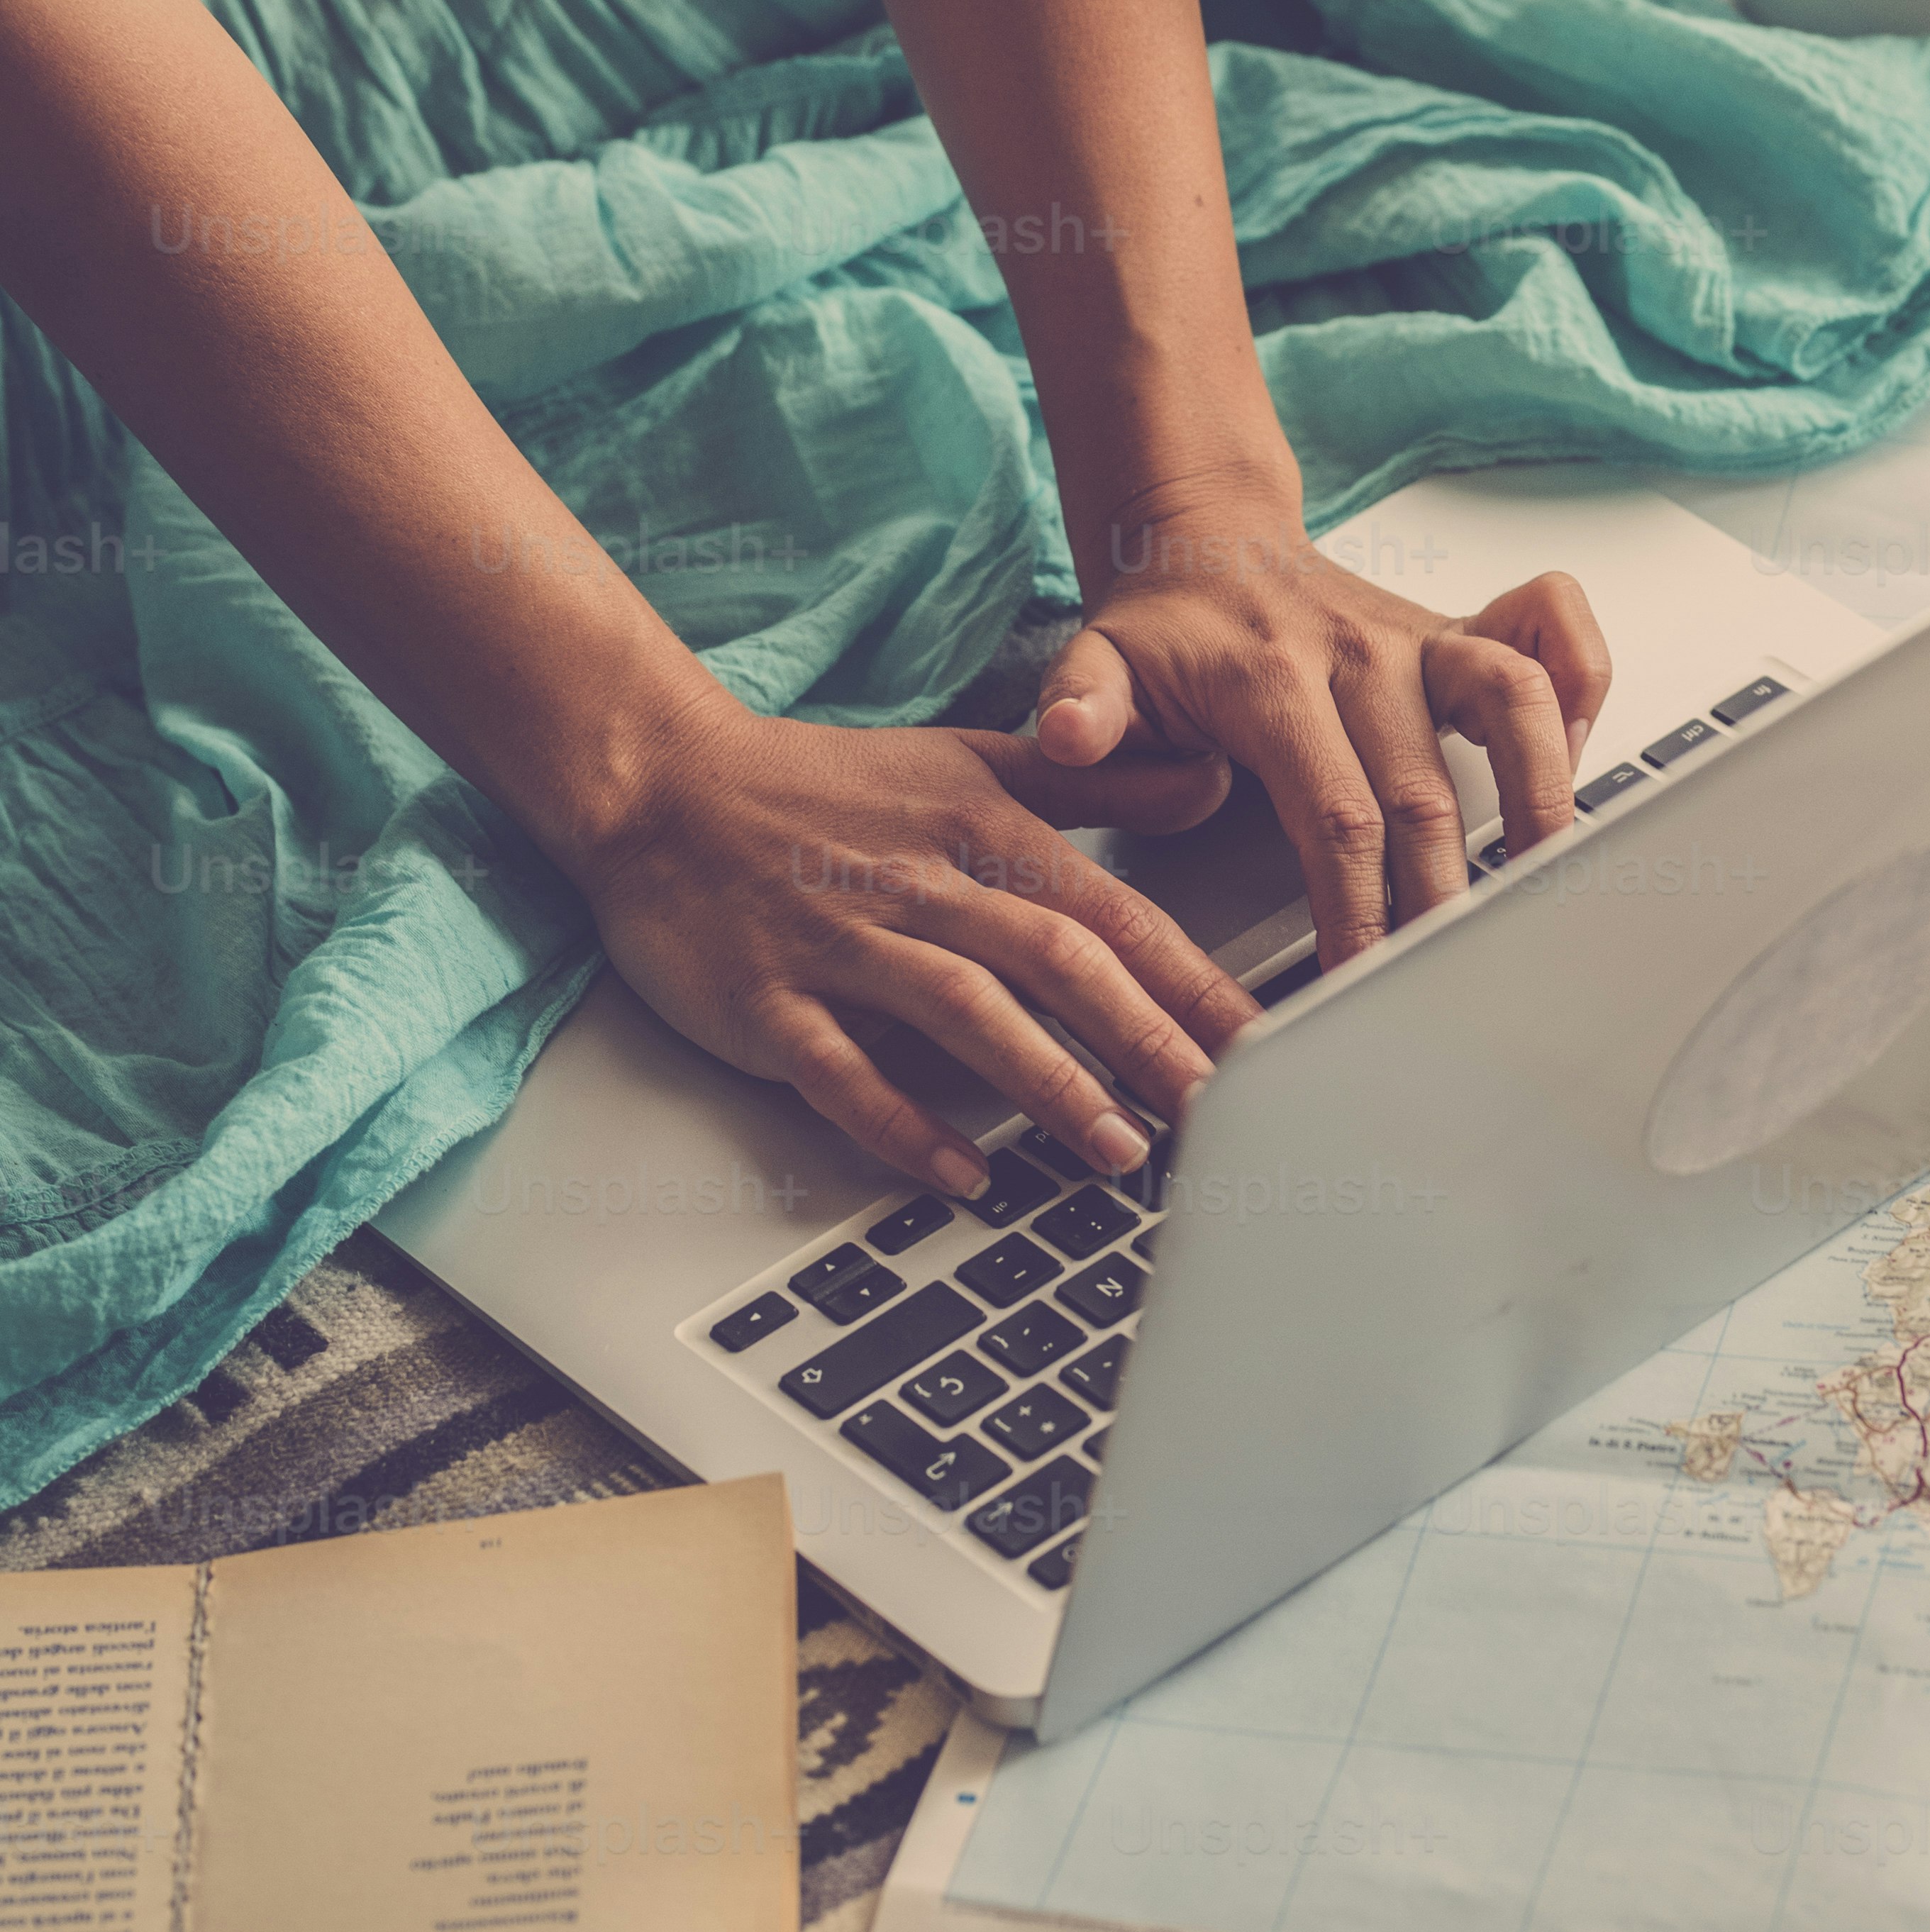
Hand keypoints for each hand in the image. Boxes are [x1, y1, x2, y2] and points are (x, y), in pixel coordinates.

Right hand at [571, 691, 1258, 1196]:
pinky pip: (843, 1072)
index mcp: (981, 828)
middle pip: (1054, 960)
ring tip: (1119, 1149)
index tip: (1263, 1041)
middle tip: (1221, 1108)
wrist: (664, 784)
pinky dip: (903, 1123)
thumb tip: (1213, 780)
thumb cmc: (827, 787)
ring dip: (1046, 1082)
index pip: (1110, 910)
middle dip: (1144, 1038)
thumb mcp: (972, 760)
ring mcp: (842, 943)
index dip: (1191, 978)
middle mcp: (922, 884)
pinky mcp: (768, 1000)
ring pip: (963, 1013)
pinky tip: (963, 1171)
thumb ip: (1096, 781)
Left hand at [1033, 469, 1613, 965]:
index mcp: (1273, 674)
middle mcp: (1363, 651)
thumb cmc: (1163, 630)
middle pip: (1425, 791)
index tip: (1359, 982)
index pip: (1336, 812)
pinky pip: (1552, 630)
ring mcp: (1422, 636)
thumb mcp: (1096, 663)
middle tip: (1447, 983)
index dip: (1359, 907)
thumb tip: (1067, 736)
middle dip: (1443, 899)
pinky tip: (1577, 761)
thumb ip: (1078, 705)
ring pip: (1515, 702)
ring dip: (1543, 799)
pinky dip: (1585, 682)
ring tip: (1549, 892)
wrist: (1203, 542)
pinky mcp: (1463, 628)